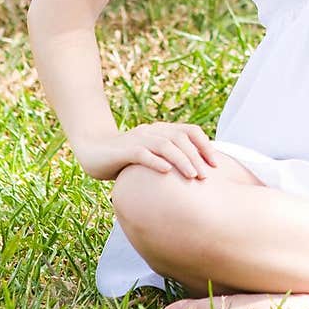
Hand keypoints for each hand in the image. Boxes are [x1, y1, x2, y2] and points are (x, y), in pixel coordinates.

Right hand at [75, 123, 218, 181]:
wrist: (92, 150)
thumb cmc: (125, 158)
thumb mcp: (150, 156)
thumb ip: (168, 161)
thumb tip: (195, 177)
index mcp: (161, 131)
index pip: (190, 131)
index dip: (205, 145)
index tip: (216, 165)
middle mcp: (152, 131)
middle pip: (180, 138)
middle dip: (196, 157)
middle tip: (206, 176)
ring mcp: (138, 139)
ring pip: (165, 145)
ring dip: (181, 160)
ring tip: (193, 176)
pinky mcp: (124, 150)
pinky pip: (142, 154)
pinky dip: (155, 162)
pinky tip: (166, 172)